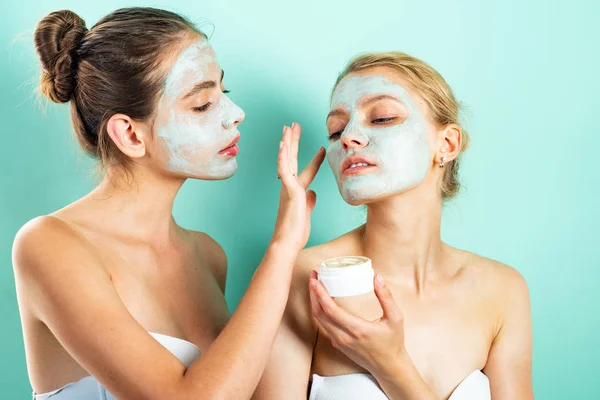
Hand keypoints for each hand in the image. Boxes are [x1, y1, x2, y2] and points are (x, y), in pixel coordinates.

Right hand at [271, 123, 324, 250]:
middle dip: (294, 141)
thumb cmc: (295, 232)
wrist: (287, 242)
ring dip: (287, 142)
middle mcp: (289, 186)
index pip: (306, 171)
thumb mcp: (306, 213)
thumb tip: (313, 193)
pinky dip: (283, 157)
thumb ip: (309, 201)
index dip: (315, 159)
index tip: (322, 148)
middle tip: (294, 125)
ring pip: (286, 160)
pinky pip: (284, 170)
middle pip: (292, 159)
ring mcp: (288, 187)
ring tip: (289, 127)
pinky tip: (283, 144)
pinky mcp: (289, 190)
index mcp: (296, 191)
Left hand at [308, 271, 406, 374]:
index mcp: (357, 329)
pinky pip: (324, 326)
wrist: (389, 367)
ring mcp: (339, 342)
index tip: (315, 279)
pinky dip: (320, 312)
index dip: (320, 294)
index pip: (331, 310)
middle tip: (313, 277)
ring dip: (314, 302)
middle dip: (313, 293)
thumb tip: (377, 277)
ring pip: (319, 320)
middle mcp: (344, 337)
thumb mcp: (395, 319)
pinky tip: (322, 301)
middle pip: (319, 314)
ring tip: (315, 286)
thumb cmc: (393, 343)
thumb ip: (386, 297)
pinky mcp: (338, 345)